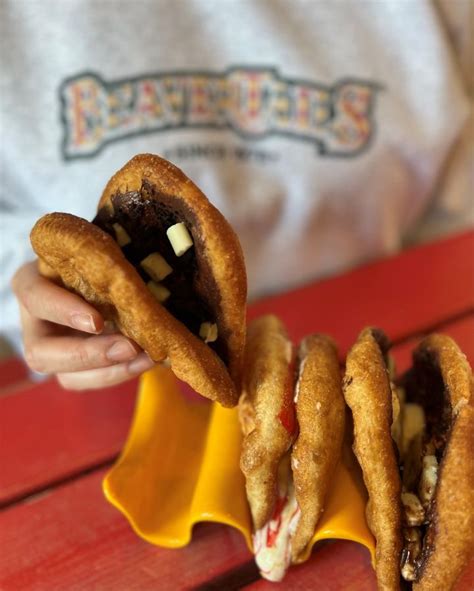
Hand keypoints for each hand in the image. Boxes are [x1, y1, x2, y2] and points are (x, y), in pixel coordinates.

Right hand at [11, 261, 154, 389]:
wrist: (105, 274)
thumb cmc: (97, 257)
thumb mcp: (96, 252)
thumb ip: (105, 263)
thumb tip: (135, 284)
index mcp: (31, 282)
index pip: (35, 297)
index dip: (64, 312)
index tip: (96, 321)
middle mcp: (34, 321)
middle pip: (42, 353)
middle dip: (88, 355)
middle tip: (130, 347)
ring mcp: (51, 350)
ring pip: (67, 377)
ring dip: (111, 371)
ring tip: (148, 357)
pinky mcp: (72, 369)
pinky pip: (90, 381)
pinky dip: (120, 373)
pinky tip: (147, 360)